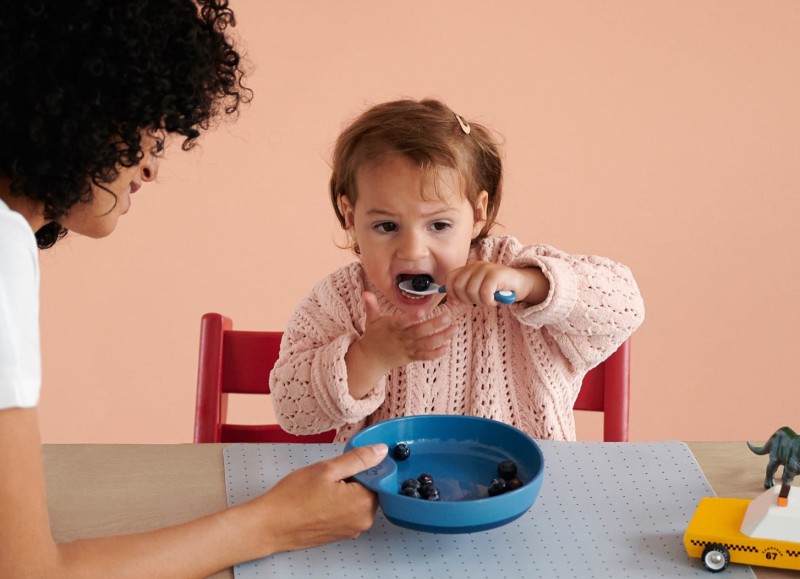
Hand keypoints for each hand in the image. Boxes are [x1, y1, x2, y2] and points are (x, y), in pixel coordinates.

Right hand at [252, 443, 387, 554]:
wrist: (269, 525)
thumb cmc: (293, 497)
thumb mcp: (328, 469)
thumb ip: (358, 459)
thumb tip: (382, 451)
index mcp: (364, 504)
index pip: (377, 476)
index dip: (360, 465)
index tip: (343, 465)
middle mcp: (363, 521)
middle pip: (369, 489)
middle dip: (353, 478)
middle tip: (328, 477)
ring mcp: (352, 530)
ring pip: (357, 499)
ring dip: (344, 490)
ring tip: (321, 489)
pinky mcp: (341, 534)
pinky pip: (347, 511)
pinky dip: (337, 502)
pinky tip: (319, 500)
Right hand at [359, 290, 454, 368]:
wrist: (371, 359)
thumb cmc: (374, 335)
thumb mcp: (371, 320)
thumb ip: (371, 306)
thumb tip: (366, 292)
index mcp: (392, 327)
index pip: (403, 322)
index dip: (412, 317)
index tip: (424, 311)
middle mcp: (401, 338)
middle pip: (419, 332)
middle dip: (434, 325)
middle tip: (448, 316)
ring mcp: (408, 348)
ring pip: (426, 344)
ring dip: (441, 337)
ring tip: (454, 329)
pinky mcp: (412, 357)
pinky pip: (425, 357)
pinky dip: (436, 354)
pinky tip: (447, 347)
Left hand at [445, 262, 547, 305]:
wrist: (521, 283)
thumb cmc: (498, 288)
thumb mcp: (478, 290)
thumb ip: (464, 293)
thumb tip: (450, 301)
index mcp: (468, 268)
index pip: (450, 279)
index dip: (451, 293)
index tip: (459, 302)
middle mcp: (475, 266)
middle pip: (458, 287)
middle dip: (466, 300)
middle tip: (478, 301)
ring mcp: (485, 268)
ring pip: (470, 292)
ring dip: (479, 302)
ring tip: (488, 300)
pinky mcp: (495, 274)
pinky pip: (484, 294)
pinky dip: (488, 302)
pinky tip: (494, 300)